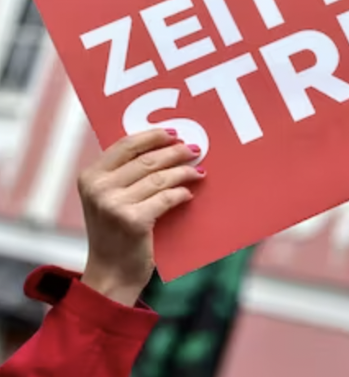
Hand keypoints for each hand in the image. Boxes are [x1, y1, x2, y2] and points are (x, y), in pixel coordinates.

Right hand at [78, 129, 205, 306]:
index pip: (125, 145)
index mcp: (90, 176)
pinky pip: (166, 198)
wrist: (111, 276)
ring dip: (183, 172)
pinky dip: (181, 193)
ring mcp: (114, 205)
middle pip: (147, 159)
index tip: (173, 133)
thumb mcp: (108, 199)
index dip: (152, 136)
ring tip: (198, 170)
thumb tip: (164, 146)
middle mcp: (99, 188)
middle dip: (174, 152)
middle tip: (194, 149)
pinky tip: (189, 192)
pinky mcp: (133, 221)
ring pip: (159, 177)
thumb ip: (124, 174)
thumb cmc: (115, 233)